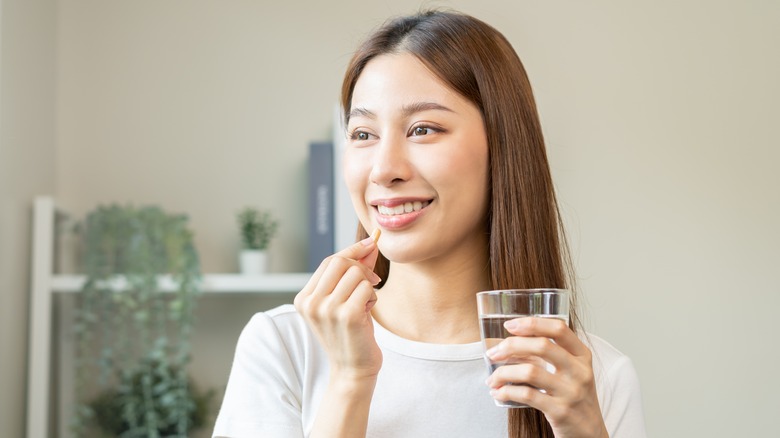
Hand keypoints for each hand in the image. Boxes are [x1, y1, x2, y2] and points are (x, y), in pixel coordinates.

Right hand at [294, 233, 382, 380]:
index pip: (329, 260)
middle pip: (341, 262)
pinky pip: (367, 288)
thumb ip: (353, 271)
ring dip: (368, 286)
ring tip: (365, 304)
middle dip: (361, 267)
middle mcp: (311, 303)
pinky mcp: (348, 316)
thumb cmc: (350, 332)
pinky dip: (373, 296)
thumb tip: (370, 242)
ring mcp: (328, 310)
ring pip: (356, 274)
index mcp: (304, 298)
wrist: (352, 369)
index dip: (352, 251)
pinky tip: (368, 312)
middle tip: (372, 281)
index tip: (371, 243)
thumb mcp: (343, 299)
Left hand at [485, 317, 607, 437]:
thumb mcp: (573, 371)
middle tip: (493, 353)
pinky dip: (507, 392)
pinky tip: (499, 393)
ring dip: (503, 373)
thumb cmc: (575, 397)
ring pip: (530, 371)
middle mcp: (579, 371)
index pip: (559, 329)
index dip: (532, 323)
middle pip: (542, 346)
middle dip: (510, 346)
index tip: (510, 325)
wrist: (590, 432)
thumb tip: (512, 342)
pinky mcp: (560, 411)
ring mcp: (571, 392)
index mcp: (582, 355)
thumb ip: (553, 354)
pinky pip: (527, 395)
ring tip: (492, 379)